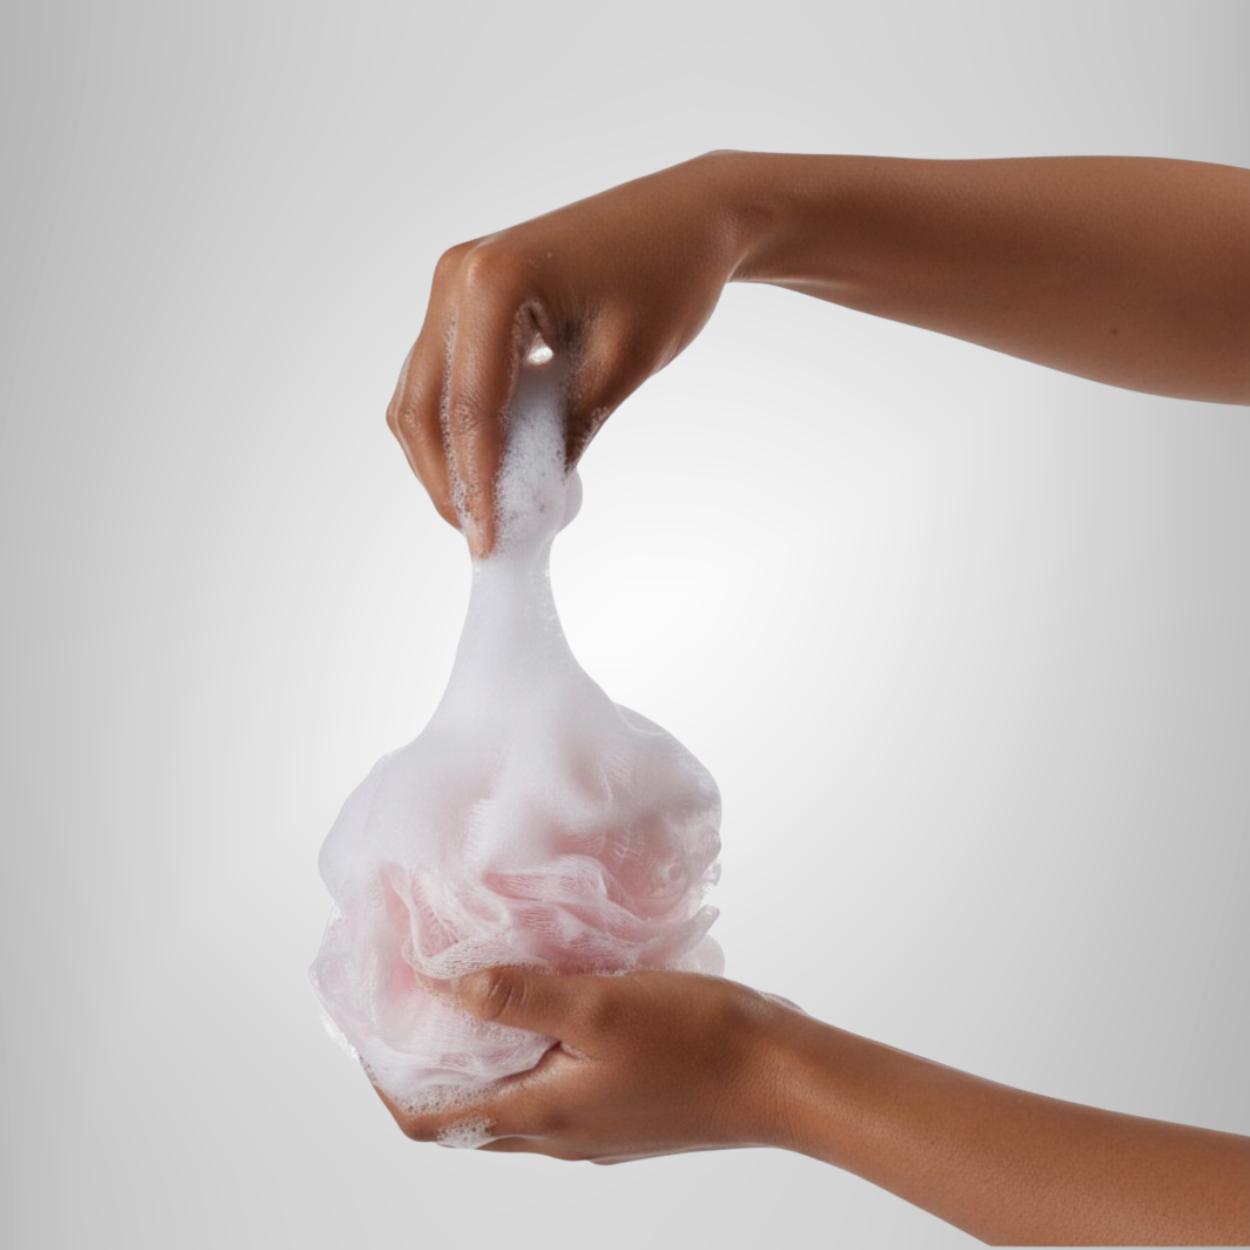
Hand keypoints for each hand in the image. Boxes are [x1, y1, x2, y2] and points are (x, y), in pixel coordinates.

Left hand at [374, 968, 798, 1162]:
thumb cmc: (696, 1041)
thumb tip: (445, 986)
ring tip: (472, 989)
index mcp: (542, 1115)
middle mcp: (558, 1132)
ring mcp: (592, 1125)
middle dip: (427, 1063)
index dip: (385, 1079)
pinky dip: (527, 1050)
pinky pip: (553, 1085)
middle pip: (464, 1112)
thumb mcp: (599, 1005)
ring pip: (509, 1097)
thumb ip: (520, 996)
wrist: (780, 1076)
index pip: (430, 1121)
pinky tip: (547, 998)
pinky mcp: (623, 1108)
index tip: (371, 1025)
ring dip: (479, 1054)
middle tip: (413, 999)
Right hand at [386, 153, 748, 555]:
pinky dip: (458, 427)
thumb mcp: (622, 365)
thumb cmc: (669, 276)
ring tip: (485, 512)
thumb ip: (566, 433)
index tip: (489, 546)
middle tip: (481, 538)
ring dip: (444, 459)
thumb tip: (525, 501)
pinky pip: (442, 375)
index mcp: (493, 280)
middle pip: (423, 405)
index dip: (477, 486)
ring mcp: (454, 283)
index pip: (472, 407)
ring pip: (420, 394)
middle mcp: (455, 276)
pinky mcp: (466, 296)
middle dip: (447, 481)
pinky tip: (491, 467)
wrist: (689, 217)